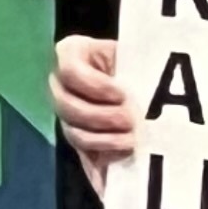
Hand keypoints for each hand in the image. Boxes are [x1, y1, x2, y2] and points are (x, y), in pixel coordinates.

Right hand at [55, 34, 132, 189]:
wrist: (145, 83)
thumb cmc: (139, 61)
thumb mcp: (135, 55)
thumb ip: (134, 64)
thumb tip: (146, 77)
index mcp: (72, 55)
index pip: (69, 70)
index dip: (94, 85)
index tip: (121, 93)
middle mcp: (61, 84)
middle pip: (66, 104)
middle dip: (101, 116)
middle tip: (130, 120)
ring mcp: (66, 113)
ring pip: (72, 130)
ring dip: (103, 138)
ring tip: (131, 140)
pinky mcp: (78, 136)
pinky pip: (81, 150)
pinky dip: (102, 152)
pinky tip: (122, 153)